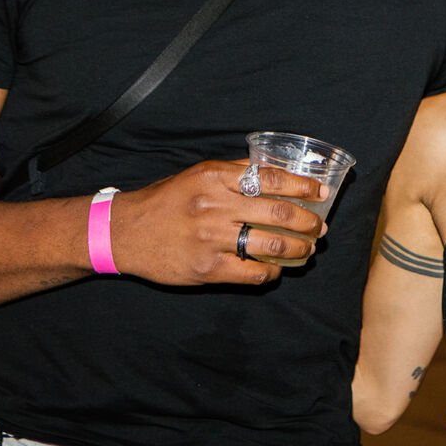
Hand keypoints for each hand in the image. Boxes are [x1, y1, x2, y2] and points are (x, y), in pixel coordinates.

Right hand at [106, 159, 328, 284]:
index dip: (302, 187)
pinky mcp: (206, 268)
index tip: (320, 193)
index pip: (271, 179)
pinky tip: (276, 268)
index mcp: (215, 178)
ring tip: (308, 249)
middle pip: (278, 213)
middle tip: (320, 226)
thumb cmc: (166, 200)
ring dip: (298, 249)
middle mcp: (214, 206)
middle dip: (308, 221)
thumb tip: (276, 172)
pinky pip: (253, 272)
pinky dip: (272, 272)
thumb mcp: (197, 174)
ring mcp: (211, 239)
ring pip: (271, 245)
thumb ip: (235, 173)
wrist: (125, 232)